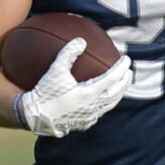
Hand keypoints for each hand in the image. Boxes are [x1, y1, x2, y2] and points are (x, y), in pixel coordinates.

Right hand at [15, 40, 133, 137]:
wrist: (35, 116)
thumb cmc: (45, 92)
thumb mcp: (55, 70)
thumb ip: (68, 53)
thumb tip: (81, 40)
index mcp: (89, 93)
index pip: (112, 78)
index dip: (121, 68)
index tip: (127, 59)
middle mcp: (93, 107)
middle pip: (116, 93)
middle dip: (124, 81)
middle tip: (129, 72)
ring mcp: (90, 117)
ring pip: (110, 104)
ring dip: (118, 93)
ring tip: (121, 85)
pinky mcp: (84, 123)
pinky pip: (101, 112)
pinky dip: (107, 103)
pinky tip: (104, 99)